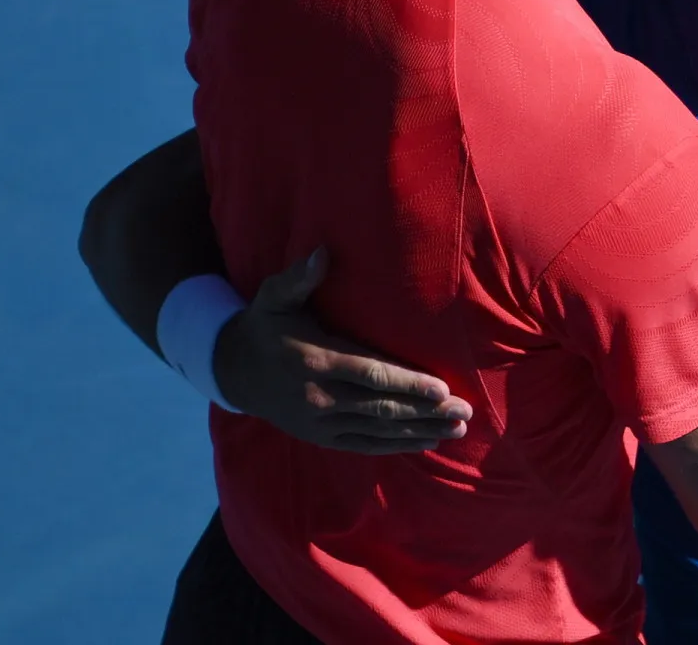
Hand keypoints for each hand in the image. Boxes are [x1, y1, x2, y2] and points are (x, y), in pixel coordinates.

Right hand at [212, 248, 473, 453]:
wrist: (233, 370)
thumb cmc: (265, 326)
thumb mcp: (275, 298)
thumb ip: (299, 278)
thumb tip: (322, 252)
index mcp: (316, 360)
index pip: (370, 375)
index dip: (407, 384)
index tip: (442, 388)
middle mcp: (320, 397)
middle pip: (382, 407)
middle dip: (426, 411)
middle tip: (465, 412)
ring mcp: (320, 422)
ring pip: (378, 429)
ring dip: (420, 431)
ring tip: (457, 430)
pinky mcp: (321, 437)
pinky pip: (364, 445)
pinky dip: (397, 446)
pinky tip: (427, 442)